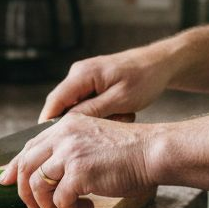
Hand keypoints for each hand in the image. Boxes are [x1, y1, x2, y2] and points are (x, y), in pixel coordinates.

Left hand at [0, 113, 157, 207]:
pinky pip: (59, 200)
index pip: (29, 146)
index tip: (5, 181)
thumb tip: (50, 174)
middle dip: (25, 191)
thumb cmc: (131, 151)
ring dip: (48, 204)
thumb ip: (71, 149)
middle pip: (26, 166)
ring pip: (38, 184)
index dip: (14, 166)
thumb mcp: (94, 140)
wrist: (153, 151)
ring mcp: (69, 153)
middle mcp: (63, 135)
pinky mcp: (79, 172)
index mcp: (66, 125)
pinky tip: (86, 207)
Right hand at [39, 47, 175, 121]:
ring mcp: (84, 79)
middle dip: (79, 123)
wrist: (160, 64)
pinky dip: (101, 114)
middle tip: (103, 129)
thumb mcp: (120, 99)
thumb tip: (66, 124)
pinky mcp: (92, 84)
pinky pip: (87, 104)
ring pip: (77, 108)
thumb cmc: (144, 78)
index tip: (51, 144)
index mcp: (82, 74)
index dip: (48, 124)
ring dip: (95, 119)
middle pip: (63, 106)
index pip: (54, 102)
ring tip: (121, 115)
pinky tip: (121, 113)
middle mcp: (78, 74)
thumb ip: (92, 110)